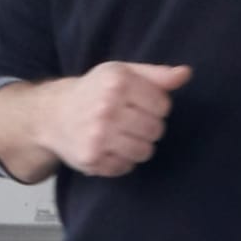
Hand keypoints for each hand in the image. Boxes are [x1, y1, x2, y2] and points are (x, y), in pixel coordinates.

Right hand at [44, 61, 191, 177]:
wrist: (54, 115)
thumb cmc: (94, 92)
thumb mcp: (122, 73)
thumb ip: (156, 75)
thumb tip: (186, 74)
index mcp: (118, 81)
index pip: (163, 105)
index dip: (157, 107)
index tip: (141, 105)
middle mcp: (107, 108)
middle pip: (155, 130)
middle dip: (149, 128)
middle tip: (132, 123)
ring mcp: (98, 136)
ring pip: (144, 151)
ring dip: (139, 147)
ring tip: (123, 136)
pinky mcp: (92, 159)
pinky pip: (126, 167)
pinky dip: (123, 161)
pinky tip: (110, 148)